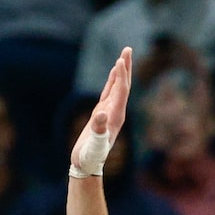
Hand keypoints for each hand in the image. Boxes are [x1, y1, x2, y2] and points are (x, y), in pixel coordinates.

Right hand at [71, 47, 132, 176]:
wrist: (87, 166)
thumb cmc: (90, 157)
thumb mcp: (94, 144)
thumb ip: (98, 129)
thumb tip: (101, 115)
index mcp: (116, 117)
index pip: (121, 91)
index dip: (122, 76)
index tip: (120, 60)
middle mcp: (116, 112)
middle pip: (123, 85)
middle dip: (126, 67)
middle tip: (128, 49)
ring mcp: (110, 112)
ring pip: (117, 87)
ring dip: (121, 71)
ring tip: (124, 55)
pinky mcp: (102, 113)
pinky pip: (109, 92)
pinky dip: (112, 81)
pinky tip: (114, 72)